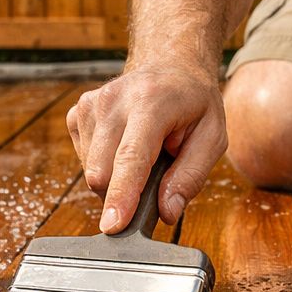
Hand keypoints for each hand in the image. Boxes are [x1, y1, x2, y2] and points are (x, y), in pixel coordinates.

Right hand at [67, 64, 225, 232]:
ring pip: (91, 171)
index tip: (113, 225)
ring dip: (116, 178)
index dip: (121, 195)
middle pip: (102, 170)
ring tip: (144, 154)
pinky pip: (84, 159)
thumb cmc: (194, 104)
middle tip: (155, 178)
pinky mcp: (78, 112)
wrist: (171, 67)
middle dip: (124, 193)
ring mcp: (91, 103)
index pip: (130, 157)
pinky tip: (124, 146)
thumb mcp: (213, 137)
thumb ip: (191, 176)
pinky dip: (104, 165)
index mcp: (152, 102)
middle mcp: (114, 100)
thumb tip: (166, 211)